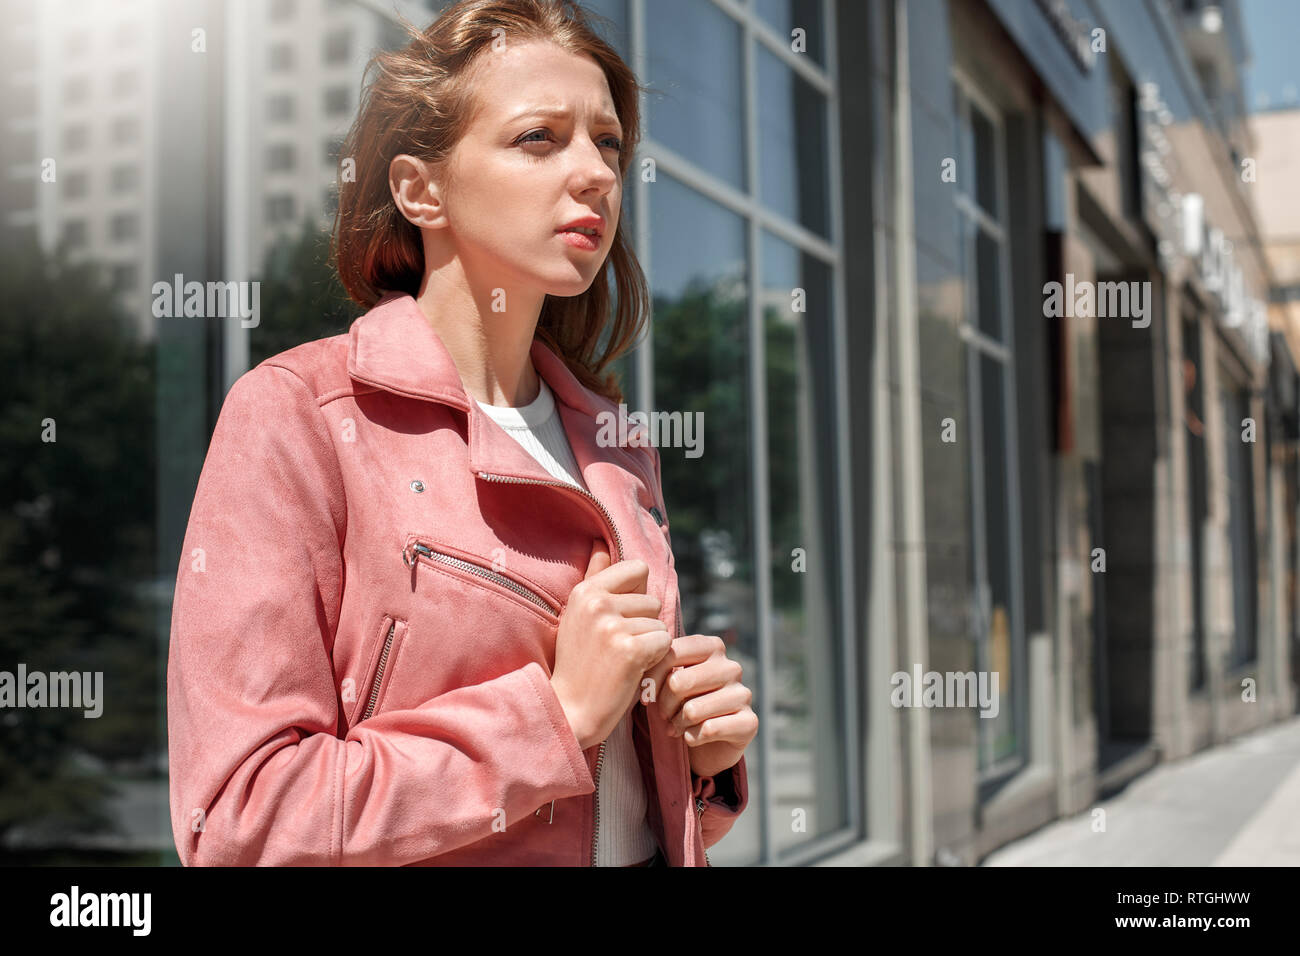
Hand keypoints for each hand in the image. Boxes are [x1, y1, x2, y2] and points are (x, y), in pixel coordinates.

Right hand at [550, 539, 672, 749]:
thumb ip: (594, 578)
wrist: (570, 710)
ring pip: (659, 623)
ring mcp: (613, 626)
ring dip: (649, 644)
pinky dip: (655, 660)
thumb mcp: (578, 616)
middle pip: (651, 600)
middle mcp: (597, 603)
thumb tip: (599, 544)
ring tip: (622, 662)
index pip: (636, 569)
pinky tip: (633, 672)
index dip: (638, 595)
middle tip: (617, 650)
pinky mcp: (631, 650)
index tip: (622, 619)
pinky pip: (663, 642)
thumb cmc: (579, 665)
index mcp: (585, 591)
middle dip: (643, 625)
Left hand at [643, 634, 756, 778]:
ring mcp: (743, 694)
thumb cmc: (684, 704)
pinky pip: (708, 730)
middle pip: (679, 682)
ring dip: (677, 724)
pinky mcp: (749, 722)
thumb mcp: (669, 680)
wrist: (708, 743)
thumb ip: (660, 665)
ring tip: (676, 727)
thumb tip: (642, 663)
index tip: (645, 695)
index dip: (652, 677)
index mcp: (712, 647)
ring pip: (692, 710)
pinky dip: (691, 738)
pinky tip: (691, 737)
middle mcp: (731, 667)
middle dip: (663, 705)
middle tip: (664, 715)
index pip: (672, 652)